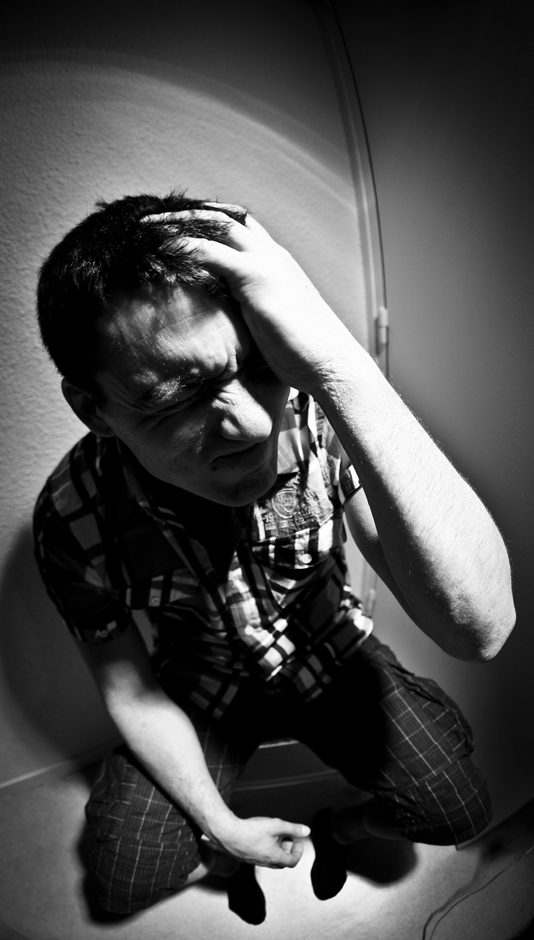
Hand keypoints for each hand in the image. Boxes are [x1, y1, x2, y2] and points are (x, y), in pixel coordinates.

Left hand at [145, 207, 356, 393]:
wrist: (330, 364)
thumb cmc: (307, 358)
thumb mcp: (276, 328)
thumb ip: (256, 317)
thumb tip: (238, 332)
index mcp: (279, 265)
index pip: (243, 229)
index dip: (213, 223)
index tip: (184, 226)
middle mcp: (273, 255)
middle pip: (226, 216)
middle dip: (190, 213)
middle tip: (156, 216)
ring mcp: (265, 262)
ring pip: (214, 224)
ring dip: (178, 222)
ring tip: (145, 226)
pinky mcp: (255, 277)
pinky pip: (209, 251)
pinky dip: (182, 245)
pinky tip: (158, 248)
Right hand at [206, 814, 309, 868]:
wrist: (227, 834)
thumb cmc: (251, 830)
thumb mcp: (276, 825)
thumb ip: (292, 828)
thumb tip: (307, 831)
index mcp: (274, 857)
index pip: (292, 862)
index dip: (298, 852)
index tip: (298, 842)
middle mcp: (265, 862)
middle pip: (281, 862)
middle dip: (287, 850)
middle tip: (286, 838)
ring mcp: (254, 861)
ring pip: (270, 860)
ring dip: (276, 849)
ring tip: (273, 835)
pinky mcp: (245, 857)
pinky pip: (259, 857)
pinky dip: (265, 849)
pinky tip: (260, 836)